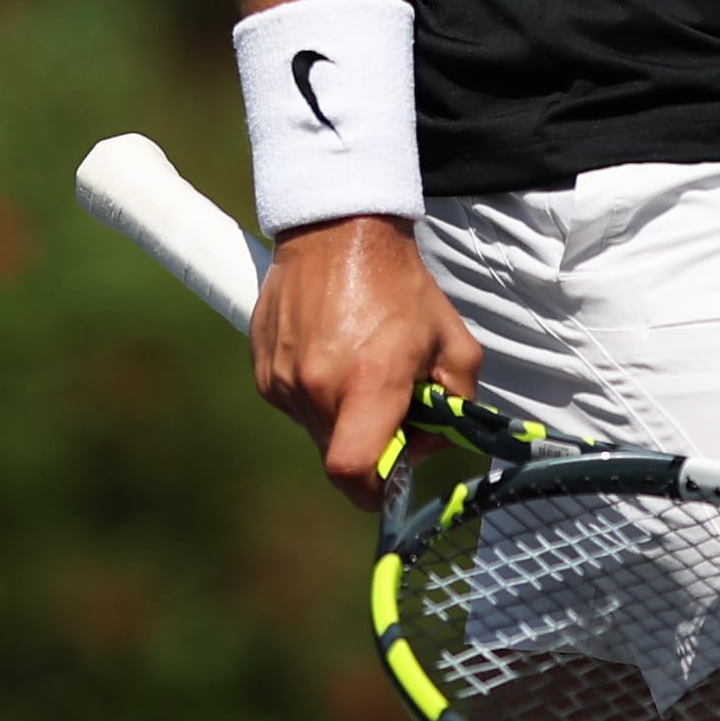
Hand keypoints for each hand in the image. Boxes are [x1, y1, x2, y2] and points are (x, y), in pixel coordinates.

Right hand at [251, 214, 481, 504]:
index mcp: (369, 381)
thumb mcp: (453, 340)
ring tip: (359, 368)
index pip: (353, 471)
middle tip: (389, 406)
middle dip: (367, 446)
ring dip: (341, 417)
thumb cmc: (400, 285)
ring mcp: (282, 380)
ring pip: (316, 430)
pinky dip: (316, 395)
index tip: (392, 472)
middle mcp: (317, 386)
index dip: (374, 488)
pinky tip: (332, 355)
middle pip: (338, 455)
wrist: (337, 231)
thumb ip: (458, 402)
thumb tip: (439, 442)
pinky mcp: (261, 371)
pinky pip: (293, 405)